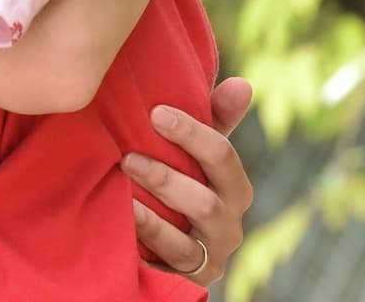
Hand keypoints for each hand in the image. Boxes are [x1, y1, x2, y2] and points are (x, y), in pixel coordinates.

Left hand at [122, 78, 254, 284]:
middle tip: (128, 157)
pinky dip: (144, 244)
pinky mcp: (187, 281)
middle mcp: (228, 225)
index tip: (155, 113)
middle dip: (165, 178)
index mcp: (234, 187)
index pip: (223, 156)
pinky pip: (167, 268)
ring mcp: (208, 258)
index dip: (191, 133)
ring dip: (150, 216)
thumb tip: (243, 83)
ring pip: (186, 242)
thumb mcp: (198, 149)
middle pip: (205, 203)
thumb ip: (215, 118)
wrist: (172, 243)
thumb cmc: (185, 177)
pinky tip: (122, 222)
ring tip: (121, 192)